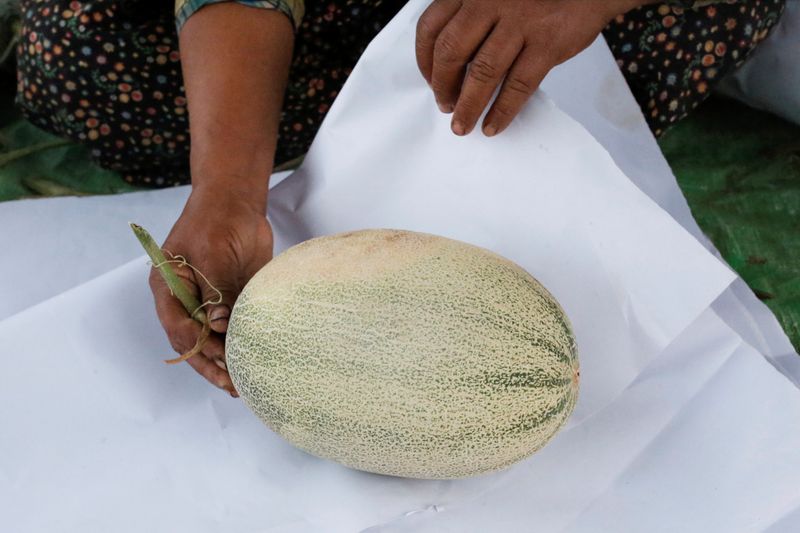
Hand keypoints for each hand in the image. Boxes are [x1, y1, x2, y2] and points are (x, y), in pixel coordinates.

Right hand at [148, 186, 272, 395]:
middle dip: (211, 365)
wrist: (238, 201)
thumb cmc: (218, 219)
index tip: (220, 361)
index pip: (178, 326)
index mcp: (168, 287)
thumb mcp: (214, 252)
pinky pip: (233, 329)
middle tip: (233, 385)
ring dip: (227, 361)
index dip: (199, 347)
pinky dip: (241, 346)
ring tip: (244, 383)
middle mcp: (185, 300)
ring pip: (213, 340)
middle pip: (193, 341)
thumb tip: (219, 325)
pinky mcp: (230, 301)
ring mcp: (208, 302)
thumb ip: (216, 289)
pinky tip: (254, 361)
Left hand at [416, 0, 642, 135]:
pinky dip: (502, 111)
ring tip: (462, 125)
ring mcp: (519, 21)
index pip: (431, 28)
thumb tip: (450, 68)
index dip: (425, 62)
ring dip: (468, 106)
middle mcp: (490, 1)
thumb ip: (473, 20)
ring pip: (482, 72)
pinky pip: (518, 85)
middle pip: (451, 52)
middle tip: (445, 106)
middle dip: (443, 86)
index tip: (430, 82)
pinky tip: (494, 125)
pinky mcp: (547, 42)